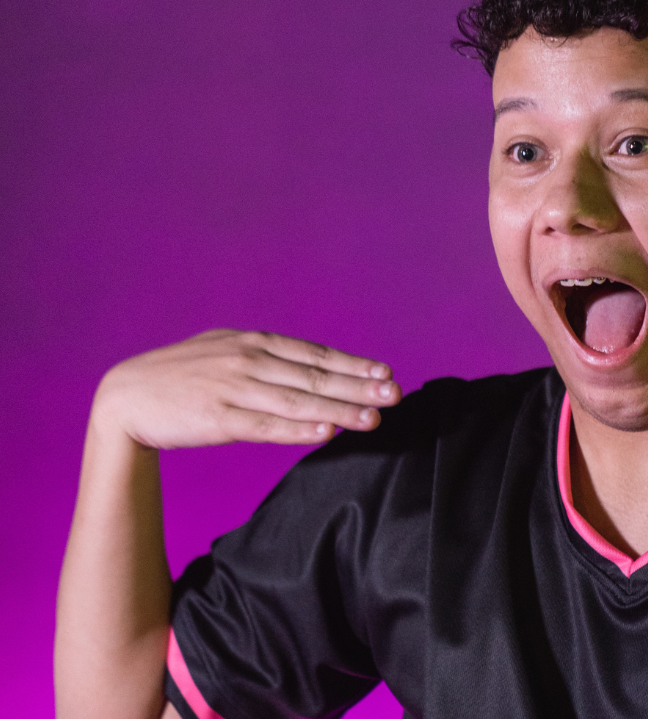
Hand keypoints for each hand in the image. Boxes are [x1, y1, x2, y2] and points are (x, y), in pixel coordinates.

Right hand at [90, 329, 400, 449]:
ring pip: (298, 401)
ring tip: (372, 419)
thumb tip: (315, 371)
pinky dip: (298, 429)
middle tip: (395, 395)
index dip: (354, 366)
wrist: (126, 397)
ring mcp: (233, 388)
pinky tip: (326, 432)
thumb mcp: (228, 352)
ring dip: (338, 409)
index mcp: (254, 342)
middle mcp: (249, 360)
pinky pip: (266, 425)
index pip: (316, 355)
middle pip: (315, 376)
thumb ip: (269, 359)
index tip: (387, 375)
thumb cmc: (184, 377)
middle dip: (359, 387)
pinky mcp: (217, 418)